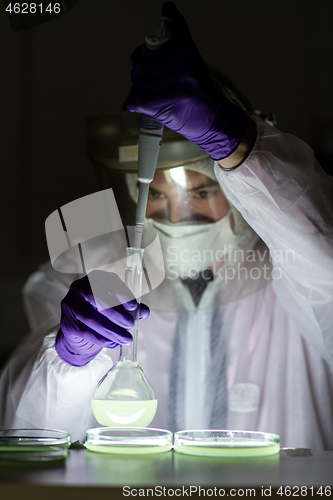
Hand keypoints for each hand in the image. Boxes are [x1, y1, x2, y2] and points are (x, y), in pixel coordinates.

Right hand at [55, 271, 149, 366]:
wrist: (81, 328)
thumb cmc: (103, 312)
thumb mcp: (119, 307)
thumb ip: (132, 308)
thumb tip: (145, 312)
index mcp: (95, 278)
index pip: (108, 281)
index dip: (121, 293)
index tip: (134, 307)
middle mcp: (79, 287)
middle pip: (96, 298)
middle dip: (116, 313)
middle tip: (130, 325)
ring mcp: (70, 304)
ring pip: (90, 317)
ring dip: (111, 330)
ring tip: (126, 338)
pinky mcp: (66, 322)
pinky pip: (85, 332)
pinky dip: (102, 339)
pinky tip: (114, 343)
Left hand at [127, 1, 247, 160]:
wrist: (215, 120)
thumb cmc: (200, 90)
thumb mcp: (191, 56)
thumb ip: (178, 32)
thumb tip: (168, 6)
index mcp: (184, 52)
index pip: (144, 51)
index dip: (140, 61)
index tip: (147, 69)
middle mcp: (181, 67)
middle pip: (138, 70)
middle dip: (140, 80)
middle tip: (152, 87)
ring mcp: (176, 88)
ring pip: (137, 87)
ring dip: (140, 95)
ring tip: (154, 98)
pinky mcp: (169, 106)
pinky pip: (137, 102)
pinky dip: (135, 105)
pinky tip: (143, 106)